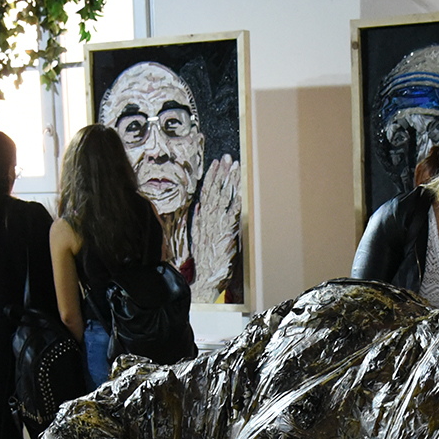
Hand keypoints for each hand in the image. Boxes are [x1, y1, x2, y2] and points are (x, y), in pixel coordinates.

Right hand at [191, 154, 240, 299]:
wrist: (205, 280)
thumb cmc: (205, 261)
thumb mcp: (198, 239)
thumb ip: (199, 222)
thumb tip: (199, 207)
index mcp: (201, 220)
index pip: (206, 192)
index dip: (211, 177)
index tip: (216, 163)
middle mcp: (208, 221)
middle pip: (215, 192)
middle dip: (221, 174)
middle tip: (227, 158)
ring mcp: (217, 227)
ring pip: (223, 199)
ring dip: (230, 183)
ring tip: (235, 167)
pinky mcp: (227, 235)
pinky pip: (232, 216)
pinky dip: (235, 204)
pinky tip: (240, 193)